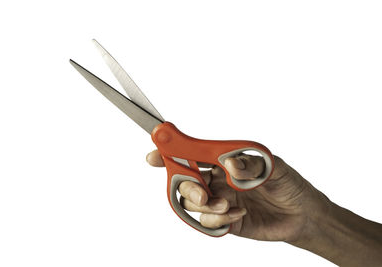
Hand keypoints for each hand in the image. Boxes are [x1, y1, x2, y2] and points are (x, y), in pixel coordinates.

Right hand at [146, 150, 329, 241]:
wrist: (302, 214)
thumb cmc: (288, 184)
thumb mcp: (274, 167)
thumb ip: (251, 164)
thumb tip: (230, 164)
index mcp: (223, 161)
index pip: (191, 154)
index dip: (170, 152)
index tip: (154, 154)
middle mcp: (216, 180)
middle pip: (184, 180)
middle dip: (186, 187)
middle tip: (202, 192)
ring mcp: (218, 200)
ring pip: (192, 203)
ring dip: (205, 205)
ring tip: (227, 205)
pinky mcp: (224, 221)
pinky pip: (206, 222)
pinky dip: (217, 220)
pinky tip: (236, 214)